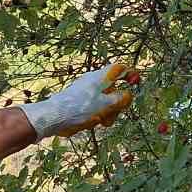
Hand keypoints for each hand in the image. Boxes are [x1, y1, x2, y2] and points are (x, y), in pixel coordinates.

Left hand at [16, 63, 135, 139]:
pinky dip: (97, 115)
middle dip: (117, 103)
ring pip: (105, 101)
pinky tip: (91, 122)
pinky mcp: (80, 102)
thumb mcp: (106, 104)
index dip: (130, 73)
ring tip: (100, 121)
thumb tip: (129, 95)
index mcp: (100, 78)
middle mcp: (93, 82)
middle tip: (114, 113)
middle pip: (114, 89)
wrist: (54, 117)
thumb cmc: (80, 109)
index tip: (136, 82)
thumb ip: (121, 99)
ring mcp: (86, 92)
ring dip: (108, 112)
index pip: (119, 69)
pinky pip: (95, 107)